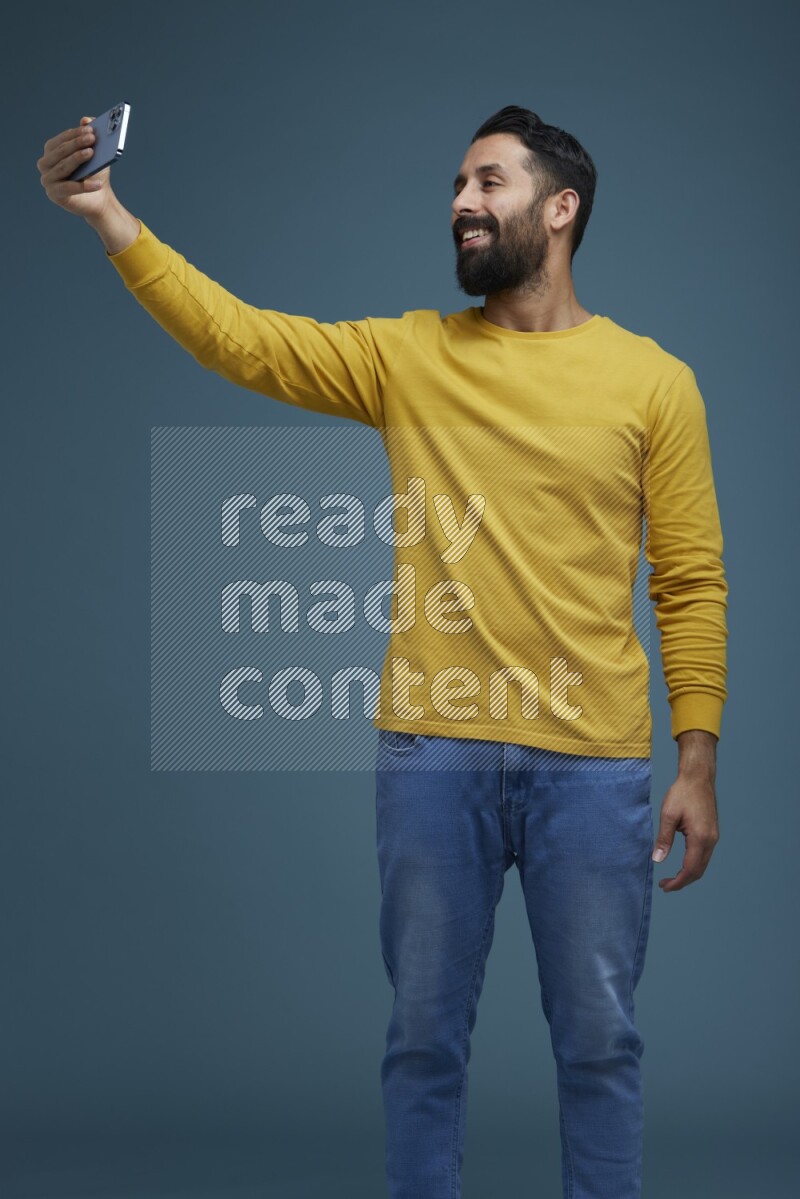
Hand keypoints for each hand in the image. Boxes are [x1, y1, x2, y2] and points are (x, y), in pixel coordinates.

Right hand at [36, 115, 113, 220]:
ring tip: (92, 153)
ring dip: (77, 159)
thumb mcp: (94, 154)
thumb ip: (88, 136)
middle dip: (76, 144)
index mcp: (51, 151)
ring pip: (63, 167)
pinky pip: (70, 188)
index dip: (75, 134)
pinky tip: (98, 184)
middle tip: (92, 138)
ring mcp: (47, 180)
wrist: (99, 200)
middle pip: (61, 152)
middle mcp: (44, 164)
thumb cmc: (94, 174)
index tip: (90, 129)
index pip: (61, 140)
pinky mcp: (54, 195)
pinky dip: (84, 186)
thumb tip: (85, 120)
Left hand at [652, 751, 719, 892]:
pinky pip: (704, 855)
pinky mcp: (712, 833)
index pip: (690, 869)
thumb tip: (657, 859)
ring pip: (702, 864)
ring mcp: (714, 837)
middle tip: (665, 885)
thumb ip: (663, 839)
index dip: (677, 882)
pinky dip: (693, 864)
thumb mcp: (668, 815)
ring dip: (688, 874)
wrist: (698, 778)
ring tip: (671, 878)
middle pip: (698, 871)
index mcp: (700, 838)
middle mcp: (711, 840)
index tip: (664, 886)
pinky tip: (682, 863)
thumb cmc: (682, 793)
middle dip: (682, 881)